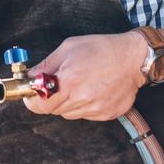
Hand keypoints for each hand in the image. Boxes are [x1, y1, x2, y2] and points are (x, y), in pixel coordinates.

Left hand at [23, 32, 147, 120]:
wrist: (134, 58)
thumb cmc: (102, 49)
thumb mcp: (68, 48)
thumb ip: (46, 66)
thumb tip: (29, 77)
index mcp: (69, 81)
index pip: (40, 105)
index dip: (32, 100)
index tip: (31, 94)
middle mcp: (82, 98)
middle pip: (53, 110)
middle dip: (50, 97)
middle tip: (57, 83)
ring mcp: (95, 109)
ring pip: (68, 113)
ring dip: (67, 101)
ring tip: (79, 83)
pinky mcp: (106, 114)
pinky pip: (85, 114)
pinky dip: (83, 105)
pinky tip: (91, 89)